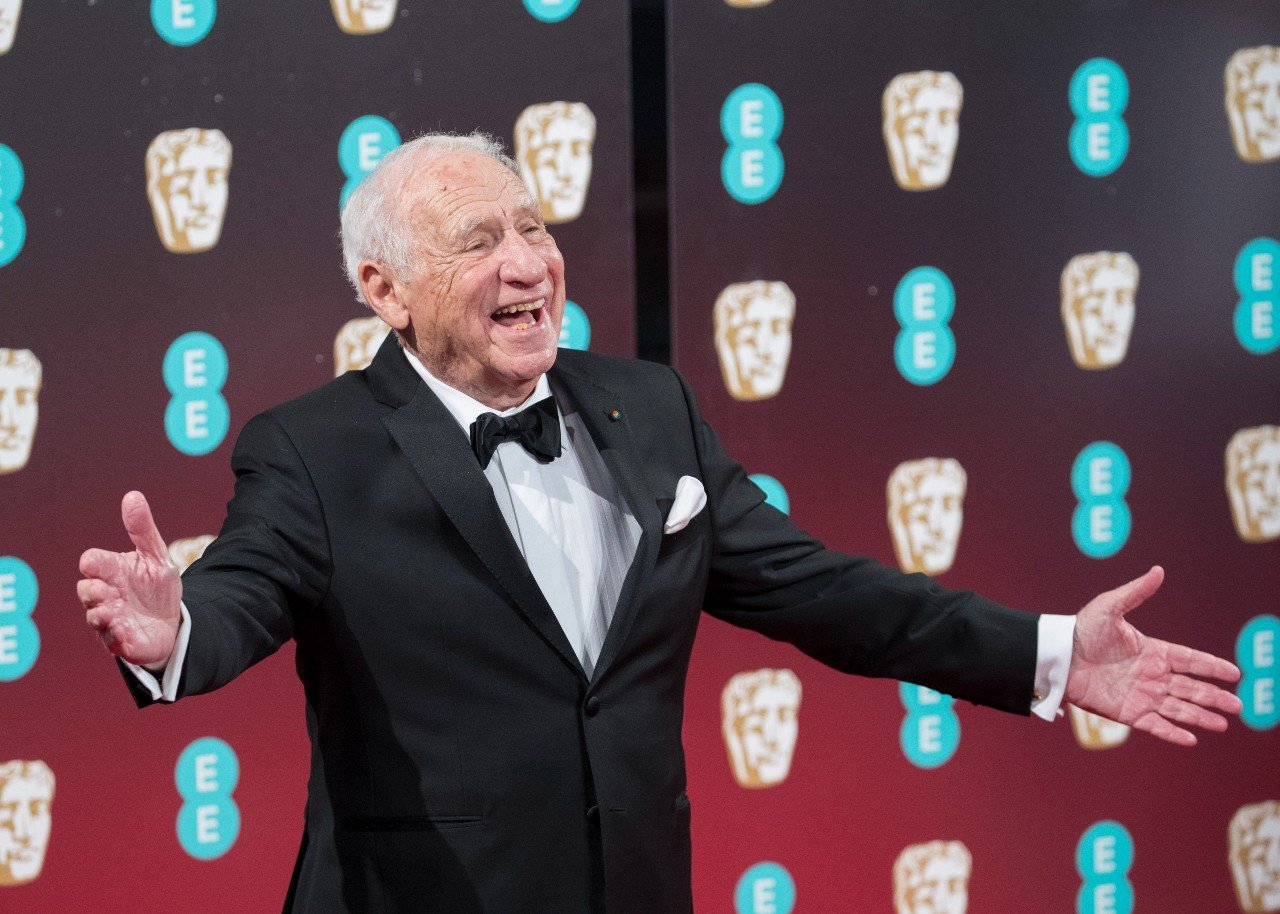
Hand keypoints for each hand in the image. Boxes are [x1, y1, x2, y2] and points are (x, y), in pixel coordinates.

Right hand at [78, 491, 182, 669]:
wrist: (173, 621)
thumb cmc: (157, 587)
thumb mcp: (156, 556)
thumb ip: (143, 529)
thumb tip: (133, 495)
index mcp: (112, 572)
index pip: (92, 563)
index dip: (92, 563)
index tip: (94, 562)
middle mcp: (105, 596)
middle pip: (87, 591)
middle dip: (93, 590)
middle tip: (106, 590)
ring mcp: (111, 621)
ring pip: (96, 618)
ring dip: (102, 614)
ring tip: (114, 611)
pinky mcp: (123, 643)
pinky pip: (114, 642)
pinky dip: (118, 637)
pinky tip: (126, 631)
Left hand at [1065, 566, 1242, 745]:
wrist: (1056, 654)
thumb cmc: (1081, 629)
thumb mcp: (1109, 607)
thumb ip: (1136, 592)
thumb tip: (1158, 570)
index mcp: (1152, 651)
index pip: (1190, 660)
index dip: (1211, 666)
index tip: (1235, 672)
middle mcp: (1150, 675)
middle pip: (1190, 687)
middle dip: (1214, 696)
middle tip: (1237, 705)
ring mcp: (1140, 695)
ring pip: (1178, 708)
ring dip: (1200, 717)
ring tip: (1223, 724)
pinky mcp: (1126, 712)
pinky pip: (1154, 725)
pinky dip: (1172, 733)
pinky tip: (1191, 739)